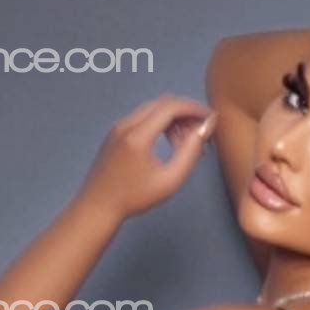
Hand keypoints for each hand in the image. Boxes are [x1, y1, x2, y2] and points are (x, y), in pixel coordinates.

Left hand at [75, 95, 217, 223]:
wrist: (98, 205)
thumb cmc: (134, 198)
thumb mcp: (169, 180)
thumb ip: (190, 153)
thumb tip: (205, 129)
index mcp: (138, 135)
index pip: (171, 106)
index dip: (194, 108)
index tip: (210, 119)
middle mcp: (126, 124)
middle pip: (162, 103)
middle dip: (186, 113)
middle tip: (201, 132)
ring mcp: (119, 126)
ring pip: (153, 109)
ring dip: (174, 119)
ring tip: (187, 143)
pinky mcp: (116, 132)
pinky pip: (143, 118)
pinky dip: (160, 124)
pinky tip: (170, 143)